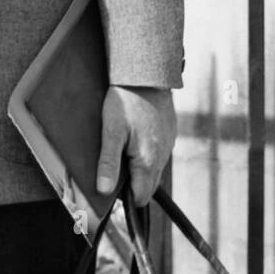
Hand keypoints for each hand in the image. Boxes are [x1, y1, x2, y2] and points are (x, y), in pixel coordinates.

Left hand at [96, 85, 175, 206]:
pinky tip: (135, 138)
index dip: (125, 197)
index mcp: (148, 161)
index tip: (111, 189)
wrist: (145, 76)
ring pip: (154, 169)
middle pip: (149, 185)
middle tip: (115, 169)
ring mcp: (168, 145)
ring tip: (123, 151)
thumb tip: (104, 190)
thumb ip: (108, 162)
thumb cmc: (125, 102)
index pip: (140, 196)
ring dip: (140, 168)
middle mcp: (163, 156)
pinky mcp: (170, 133)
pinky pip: (159, 152)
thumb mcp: (111, 131)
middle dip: (133, 184)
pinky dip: (147, 153)